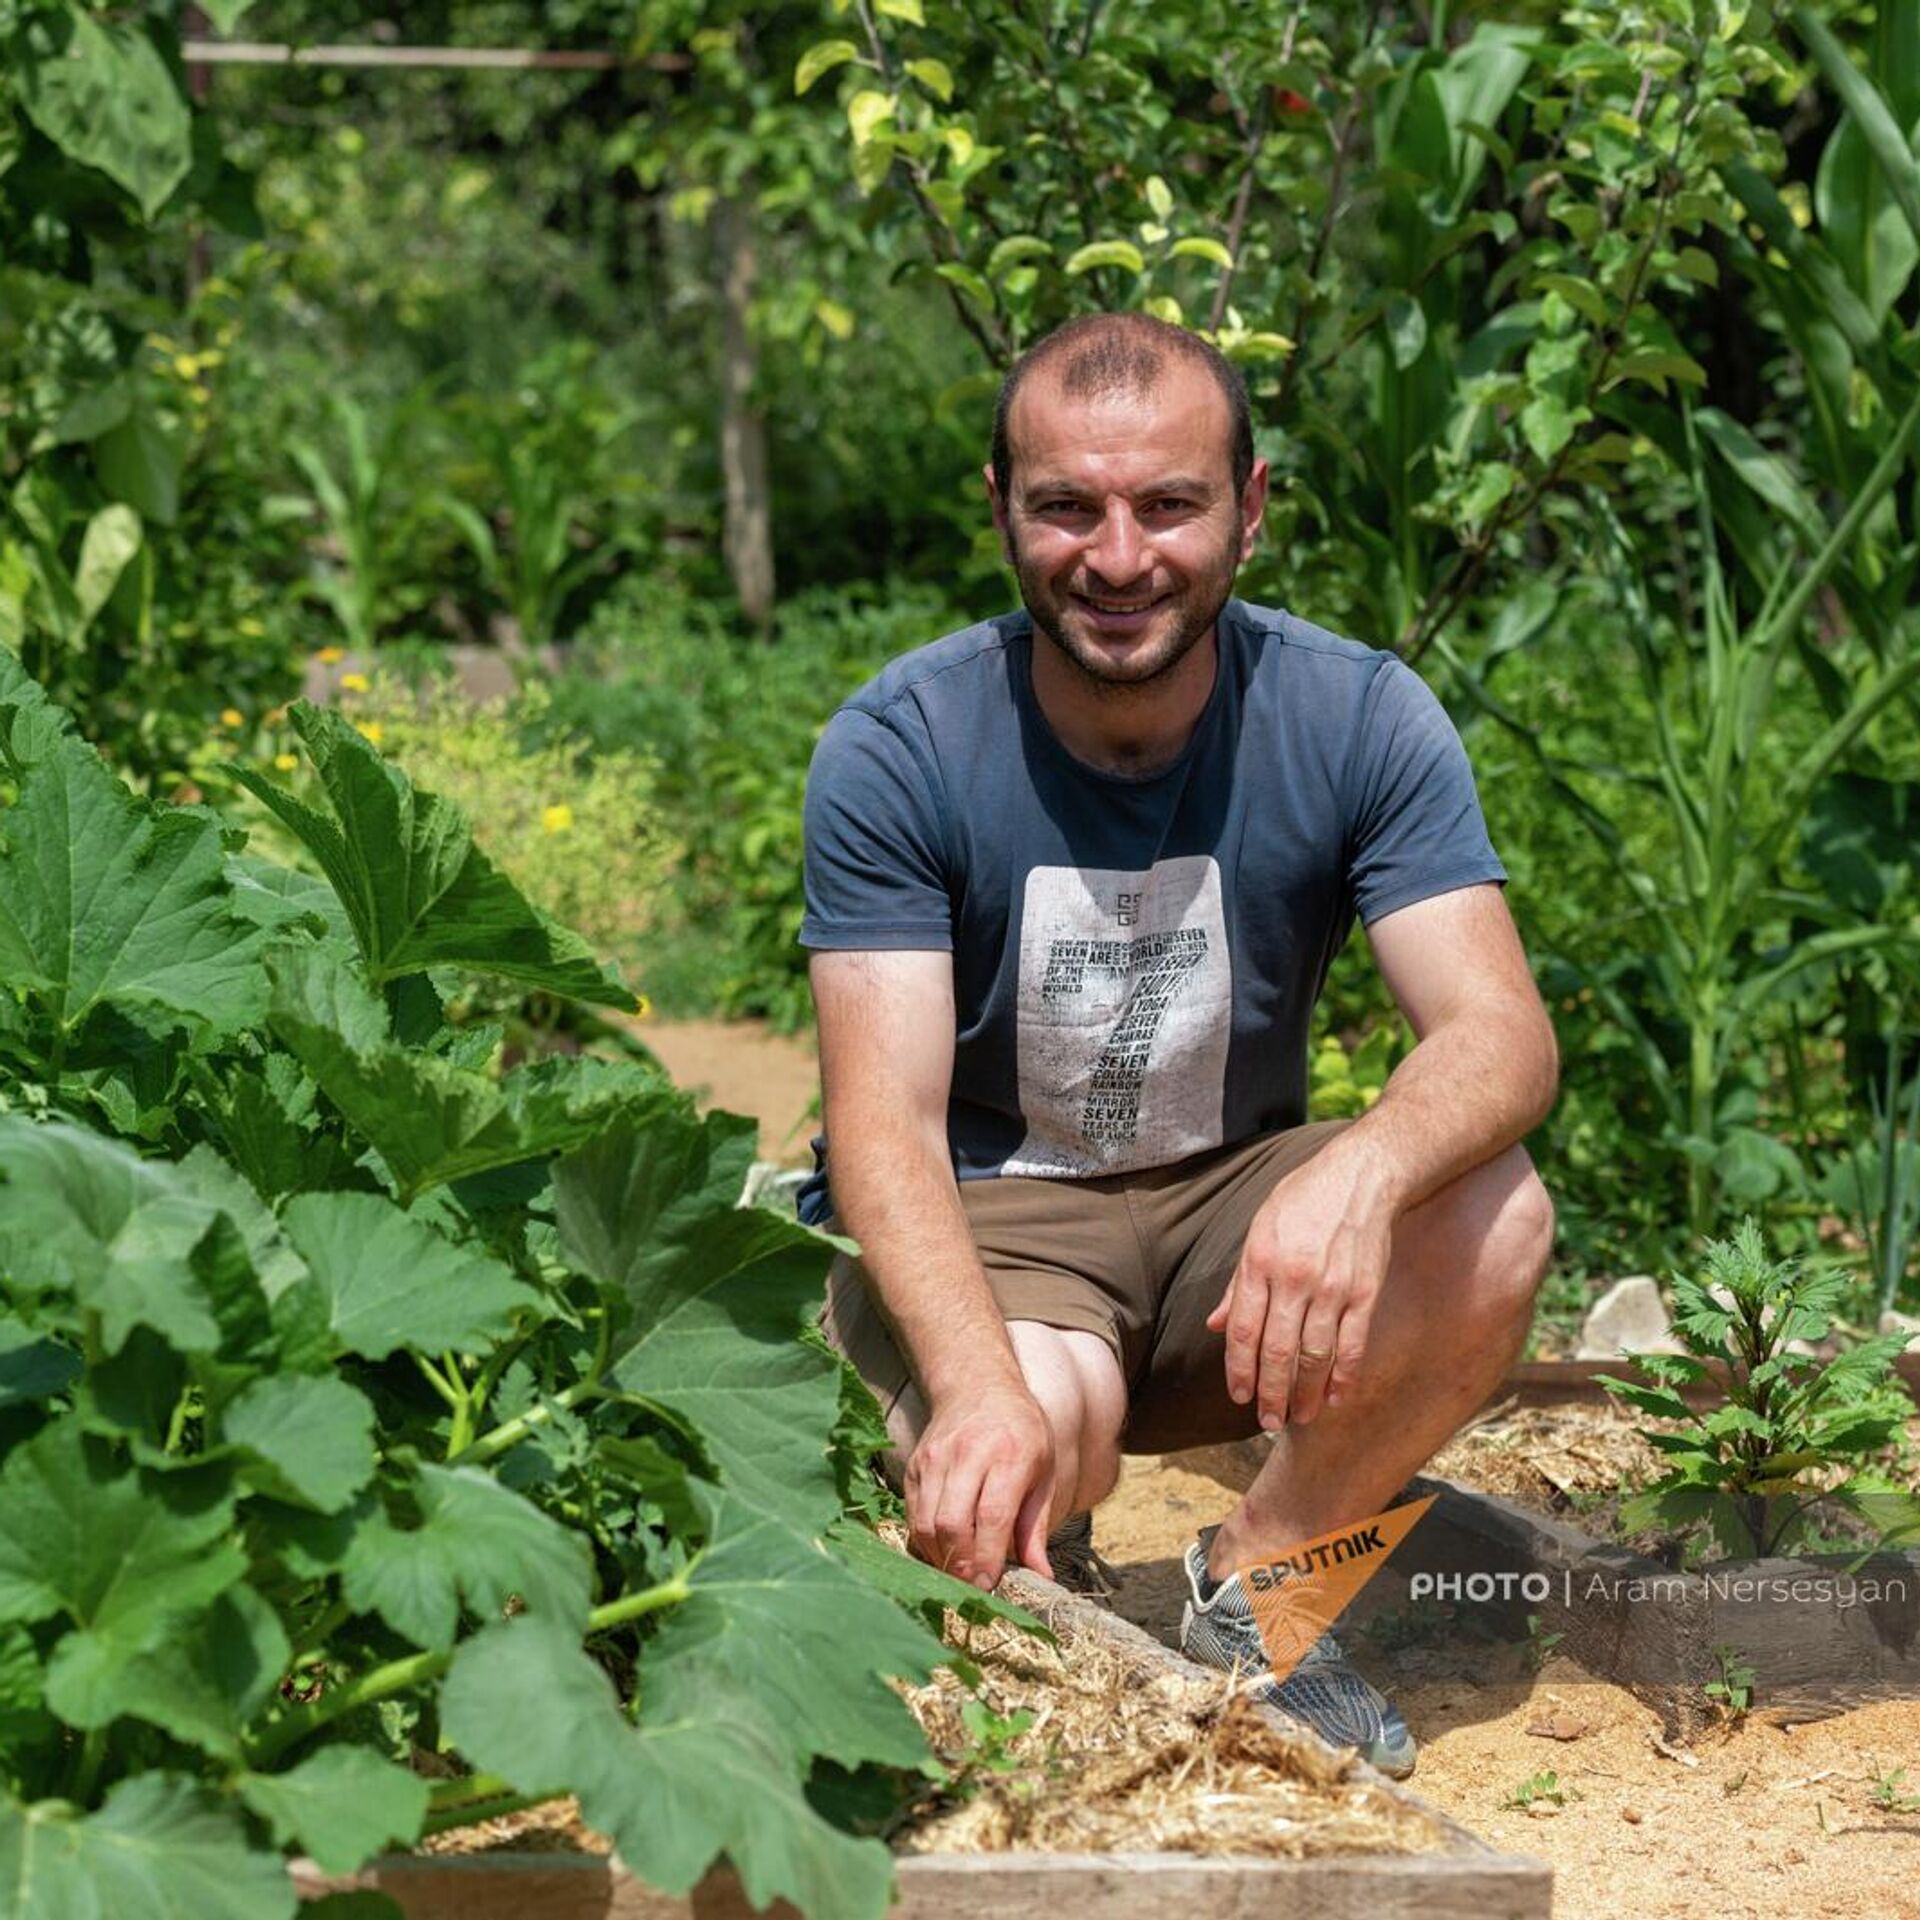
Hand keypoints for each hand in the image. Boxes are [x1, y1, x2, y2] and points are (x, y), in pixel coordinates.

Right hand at [904, 1379, 1055, 1589]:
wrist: (977, 1386)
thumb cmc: (1020, 1432)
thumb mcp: (1044, 1471)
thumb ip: (1035, 1526)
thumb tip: (1041, 1576)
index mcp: (1009, 1453)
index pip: (991, 1515)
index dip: (988, 1557)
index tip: (990, 1586)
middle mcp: (967, 1453)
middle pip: (952, 1522)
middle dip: (961, 1564)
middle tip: (973, 1586)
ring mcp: (935, 1458)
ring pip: (927, 1523)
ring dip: (941, 1558)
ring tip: (959, 1574)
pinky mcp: (914, 1465)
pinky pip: (913, 1514)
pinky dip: (926, 1541)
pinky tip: (943, 1551)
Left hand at [1205, 1152, 1393, 1428]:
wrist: (1359, 1177)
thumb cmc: (1301, 1202)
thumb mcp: (1258, 1231)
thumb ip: (1238, 1283)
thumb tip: (1214, 1324)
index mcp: (1260, 1263)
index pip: (1244, 1329)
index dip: (1239, 1368)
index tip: (1239, 1396)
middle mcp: (1294, 1279)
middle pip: (1278, 1351)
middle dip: (1270, 1393)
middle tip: (1267, 1420)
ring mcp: (1332, 1288)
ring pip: (1314, 1356)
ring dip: (1305, 1393)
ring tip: (1298, 1417)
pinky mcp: (1364, 1293)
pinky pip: (1352, 1345)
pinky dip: (1343, 1377)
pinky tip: (1335, 1398)